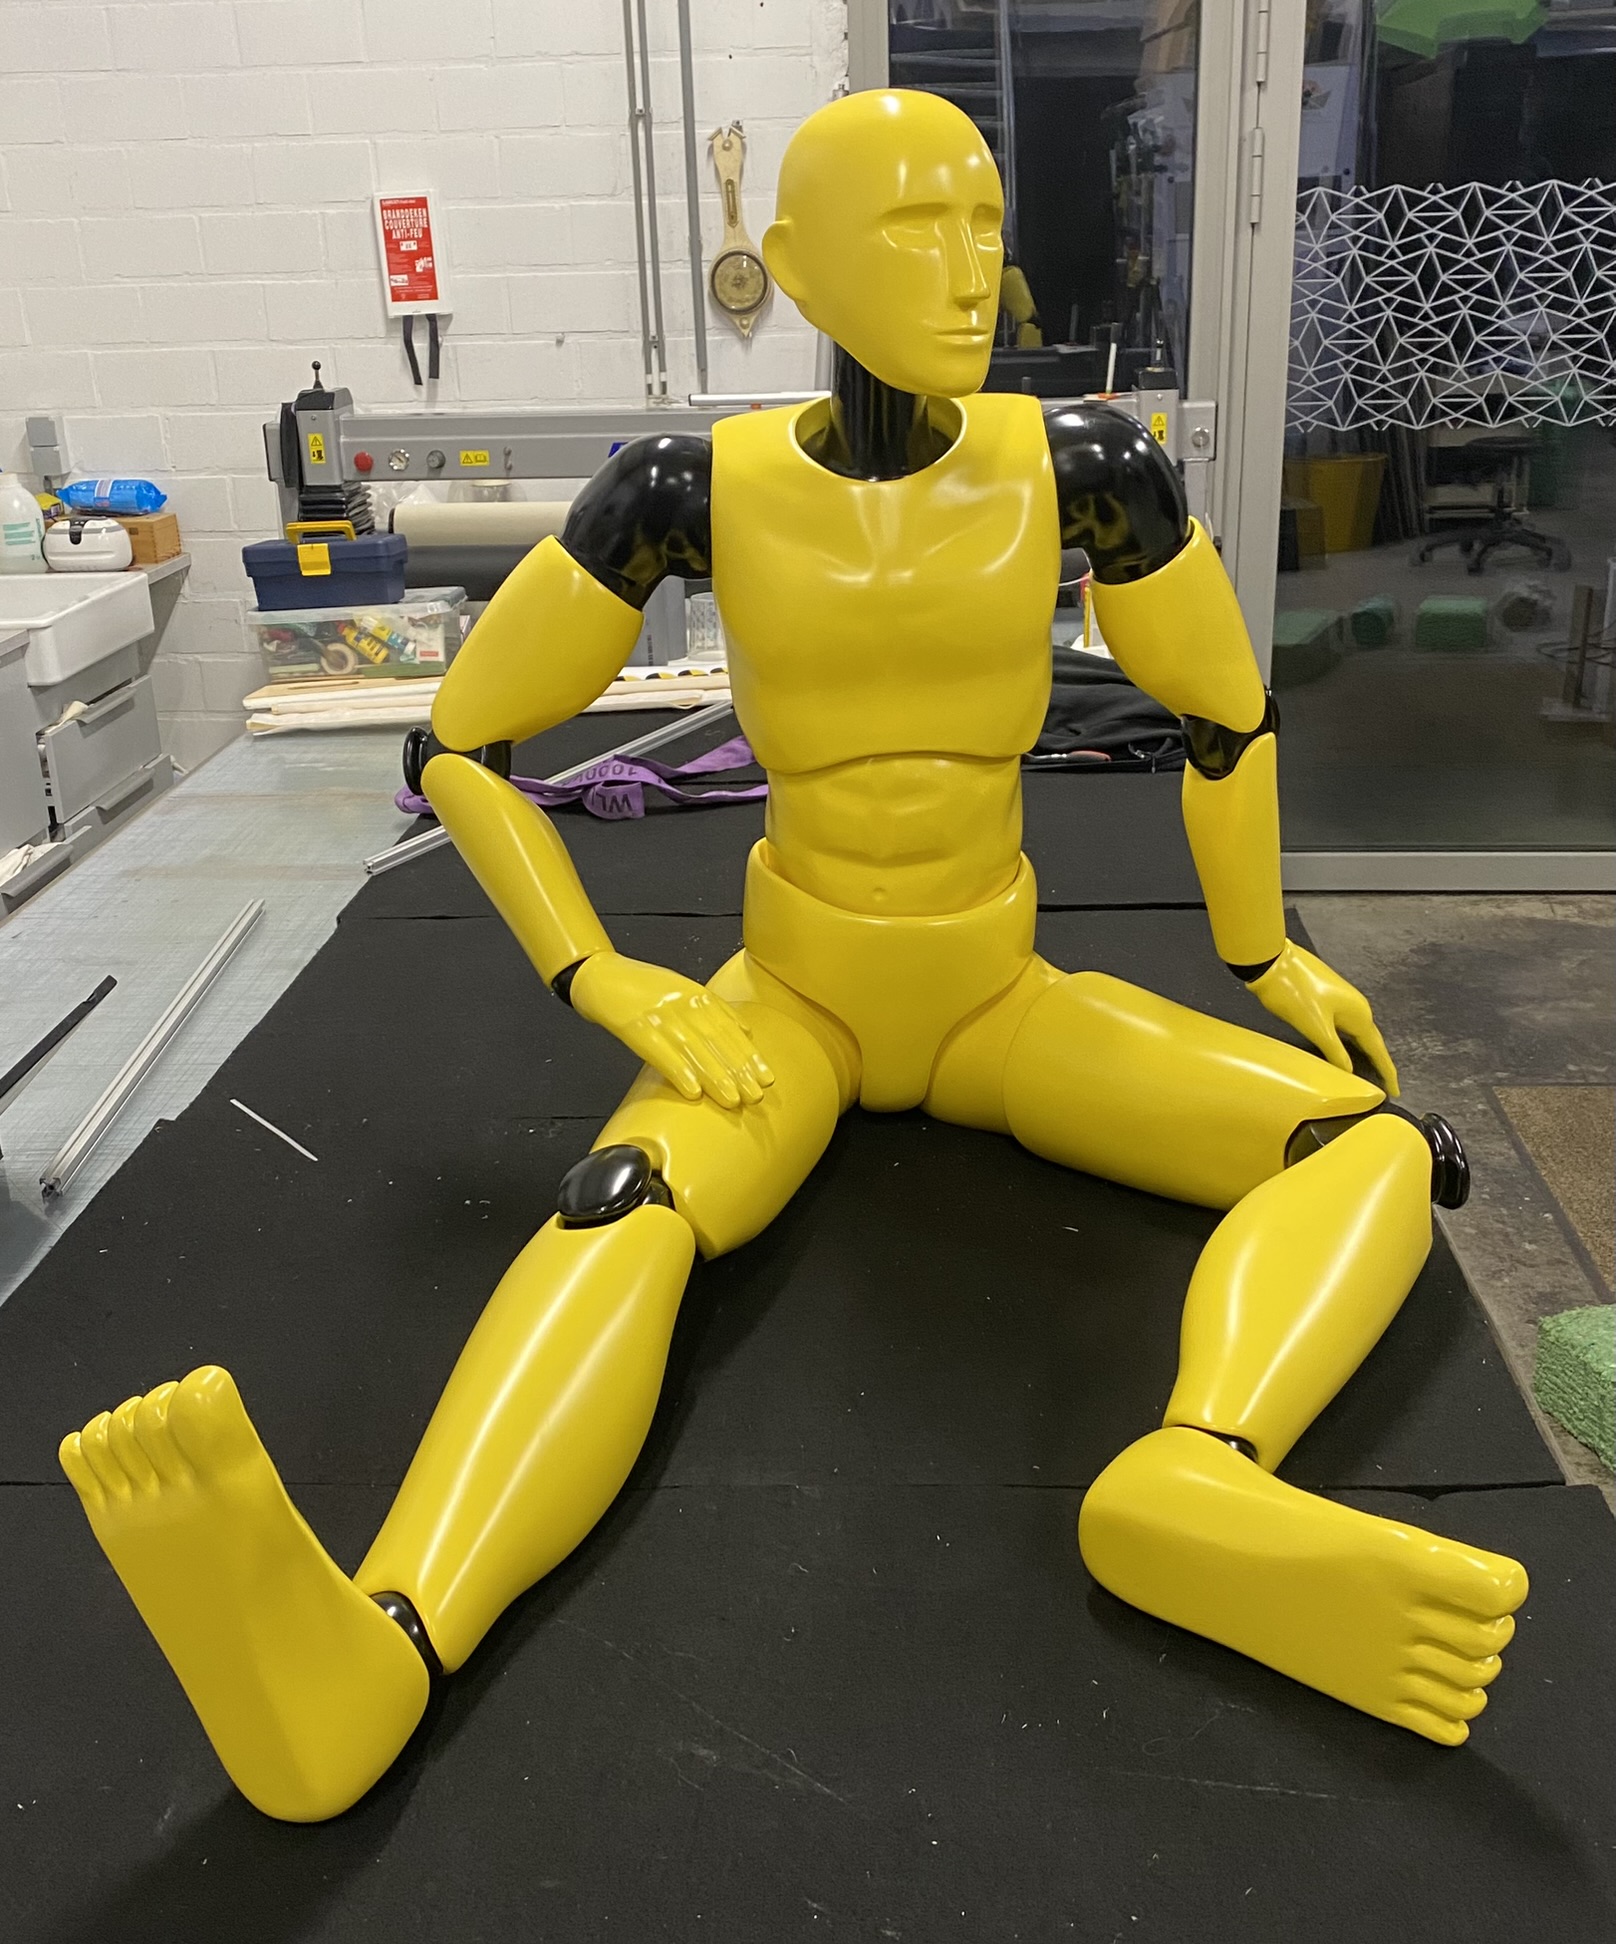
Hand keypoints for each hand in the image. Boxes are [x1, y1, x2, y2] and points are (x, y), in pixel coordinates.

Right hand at [569, 952, 773, 1107]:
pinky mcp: (635, 1027)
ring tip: (732, 1099)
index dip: (749, 1055)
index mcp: (696, 995)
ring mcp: (659, 1015)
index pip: (729, 1029)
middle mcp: (682, 1004)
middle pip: (716, 1041)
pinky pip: (661, 1053)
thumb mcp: (682, 989)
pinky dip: (679, 1072)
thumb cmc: (641, 985)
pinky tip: (693, 1091)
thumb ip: (713, 1009)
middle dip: (739, 1071)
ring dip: (715, 1077)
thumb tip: (745, 1032)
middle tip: (756, 1096)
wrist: (600, 975)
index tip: (765, 1077)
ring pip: (694, 1050)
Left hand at [1246, 941, 1399, 1095]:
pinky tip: (1344, 1051)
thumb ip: (1335, 1051)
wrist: (1273, 962)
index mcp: (1358, 1014)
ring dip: (1364, 1053)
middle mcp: (1356, 1007)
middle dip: (1379, 1064)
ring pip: (1357, 1034)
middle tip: (1386, 1088)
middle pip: (1370, 1042)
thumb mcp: (1315, 1027)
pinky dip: (1348, 1043)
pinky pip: (1344, 1028)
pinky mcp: (1327, 1000)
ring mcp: (1342, 1001)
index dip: (1386, 1071)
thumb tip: (1350, 1072)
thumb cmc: (1295, 993)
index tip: (1396, 1090)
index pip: (1377, 1049)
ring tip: (1368, 1074)